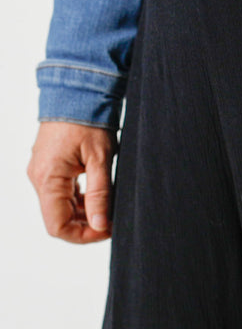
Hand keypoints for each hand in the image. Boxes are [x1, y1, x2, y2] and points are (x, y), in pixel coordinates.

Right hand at [27, 121, 118, 242]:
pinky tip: (100, 196)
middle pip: (59, 218)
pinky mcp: (50, 167)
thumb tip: (101, 225)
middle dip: (87, 225)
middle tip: (114, 220)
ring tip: (111, 207)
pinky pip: (62, 193)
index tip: (108, 230)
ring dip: (85, 213)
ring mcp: (42, 172)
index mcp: (48, 179)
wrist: (77, 93)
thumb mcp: (100, 159)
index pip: (57, 225)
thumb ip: (100, 194)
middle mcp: (39, 178)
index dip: (83, 235)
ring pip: (61, 206)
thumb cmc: (89, 121)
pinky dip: (80, 200)